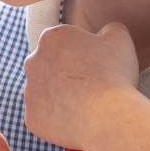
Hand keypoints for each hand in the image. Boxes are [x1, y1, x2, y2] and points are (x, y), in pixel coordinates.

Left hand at [21, 20, 141, 150]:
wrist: (107, 116)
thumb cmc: (114, 74)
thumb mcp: (120, 38)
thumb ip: (109, 29)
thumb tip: (105, 32)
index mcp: (51, 38)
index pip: (64, 42)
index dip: (83, 52)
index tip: (96, 64)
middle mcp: (33, 62)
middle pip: (50, 65)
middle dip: (66, 73)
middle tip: (92, 85)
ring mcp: (29, 92)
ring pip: (45, 92)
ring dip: (60, 96)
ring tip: (87, 105)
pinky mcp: (31, 117)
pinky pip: (45, 117)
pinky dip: (58, 120)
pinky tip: (78, 121)